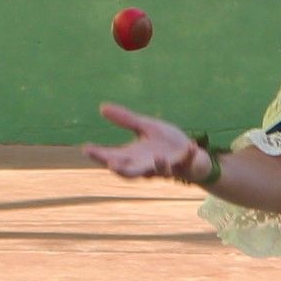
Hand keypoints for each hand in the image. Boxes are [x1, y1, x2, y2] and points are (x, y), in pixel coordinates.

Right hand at [84, 103, 203, 181]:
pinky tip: (192, 146)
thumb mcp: (146, 127)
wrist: (194, 154)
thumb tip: (102, 107)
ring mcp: (167, 168)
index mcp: (135, 157)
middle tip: (111, 165)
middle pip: (130, 173)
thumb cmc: (167, 143)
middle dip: (121, 170)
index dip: (99, 156)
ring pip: (160, 172)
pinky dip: (190, 155)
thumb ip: (126, 120)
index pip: (113, 158)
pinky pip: (188, 163)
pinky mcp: (185, 166)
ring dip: (159, 165)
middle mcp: (148, 166)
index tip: (86, 148)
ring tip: (158, 156)